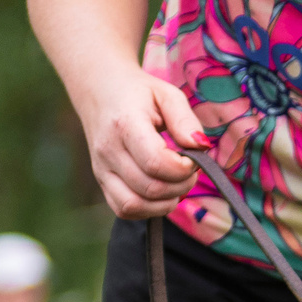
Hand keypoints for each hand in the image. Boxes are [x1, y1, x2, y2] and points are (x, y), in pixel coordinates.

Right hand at [78, 68, 206, 218]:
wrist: (100, 92)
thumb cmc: (138, 93)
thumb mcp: (167, 95)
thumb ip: (185, 121)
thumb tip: (201, 148)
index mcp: (125, 124)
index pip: (156, 163)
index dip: (183, 168)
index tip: (193, 159)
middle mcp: (109, 150)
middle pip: (149, 188)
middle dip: (180, 186)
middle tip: (190, 172)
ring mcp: (101, 169)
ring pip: (134, 205)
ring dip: (165, 203)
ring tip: (177, 185)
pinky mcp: (101, 182)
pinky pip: (124, 209)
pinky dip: (147, 210)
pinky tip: (161, 195)